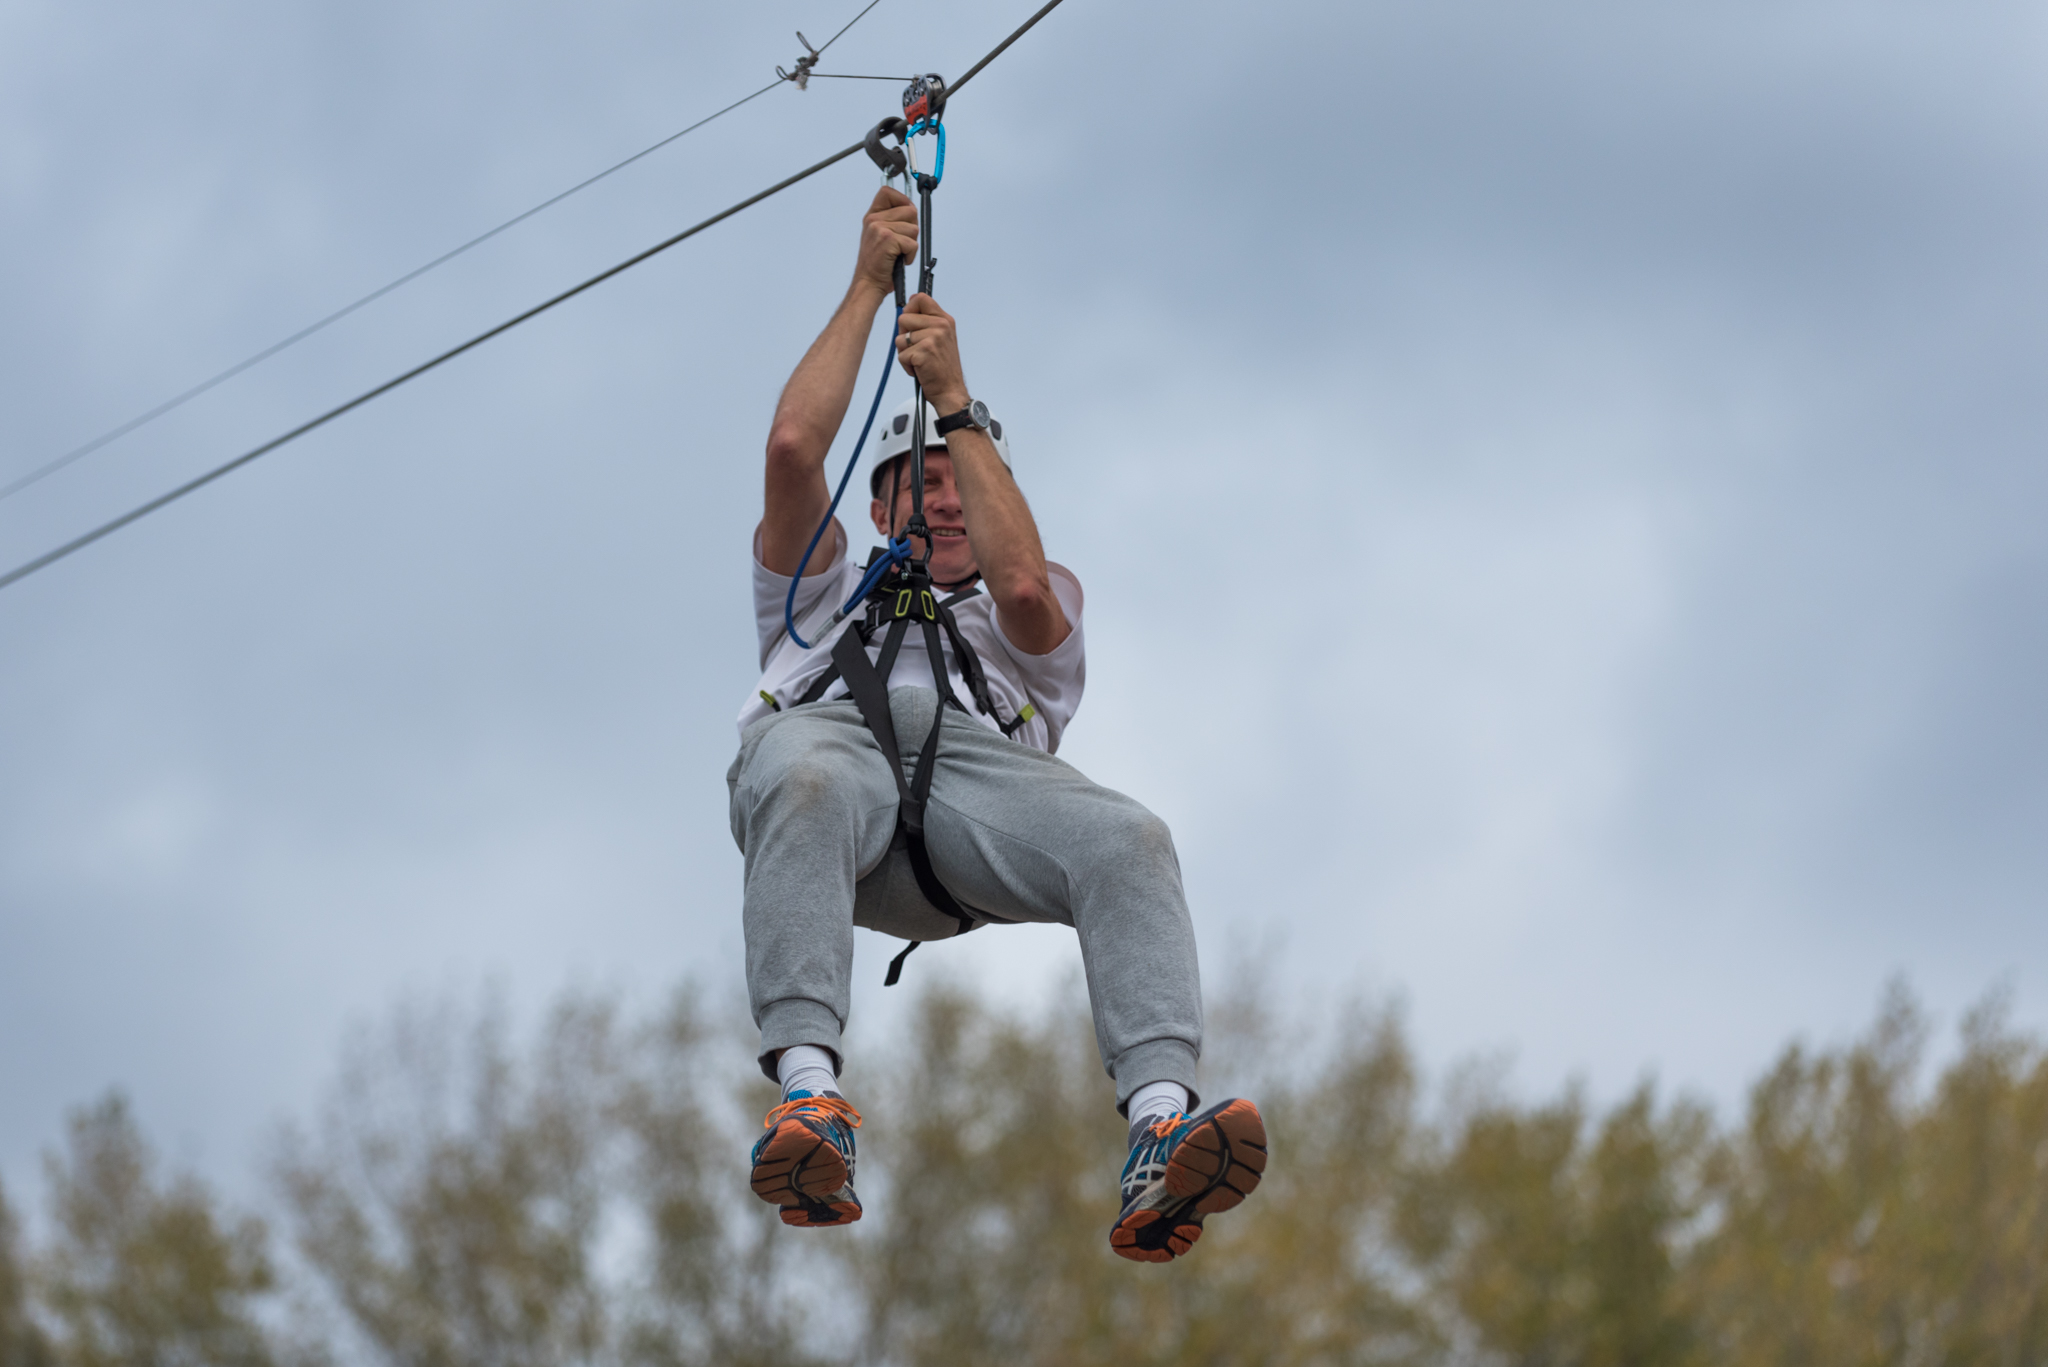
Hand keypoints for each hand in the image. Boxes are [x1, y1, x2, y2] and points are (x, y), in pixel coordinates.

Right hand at [855, 187, 917, 297]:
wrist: (869, 283)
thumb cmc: (877, 264)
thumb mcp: (879, 236)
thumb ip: (891, 220)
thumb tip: (911, 209)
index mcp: (872, 216)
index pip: (887, 192)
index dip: (902, 200)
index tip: (905, 213)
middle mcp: (874, 220)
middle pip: (910, 210)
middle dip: (912, 228)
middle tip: (901, 243)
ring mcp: (880, 228)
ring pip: (914, 228)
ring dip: (911, 244)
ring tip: (897, 253)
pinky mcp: (888, 240)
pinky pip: (913, 244)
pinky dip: (910, 255)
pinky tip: (899, 260)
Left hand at [894, 294, 967, 408]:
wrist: (950, 390)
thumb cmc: (941, 367)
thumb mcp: (941, 338)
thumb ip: (927, 321)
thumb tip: (909, 303)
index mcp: (945, 320)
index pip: (920, 298)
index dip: (909, 309)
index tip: (911, 325)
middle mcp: (941, 325)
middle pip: (903, 319)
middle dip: (904, 336)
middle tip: (918, 349)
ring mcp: (933, 338)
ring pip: (900, 339)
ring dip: (905, 353)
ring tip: (920, 361)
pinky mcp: (924, 351)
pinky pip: (901, 355)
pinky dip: (906, 366)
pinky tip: (920, 370)